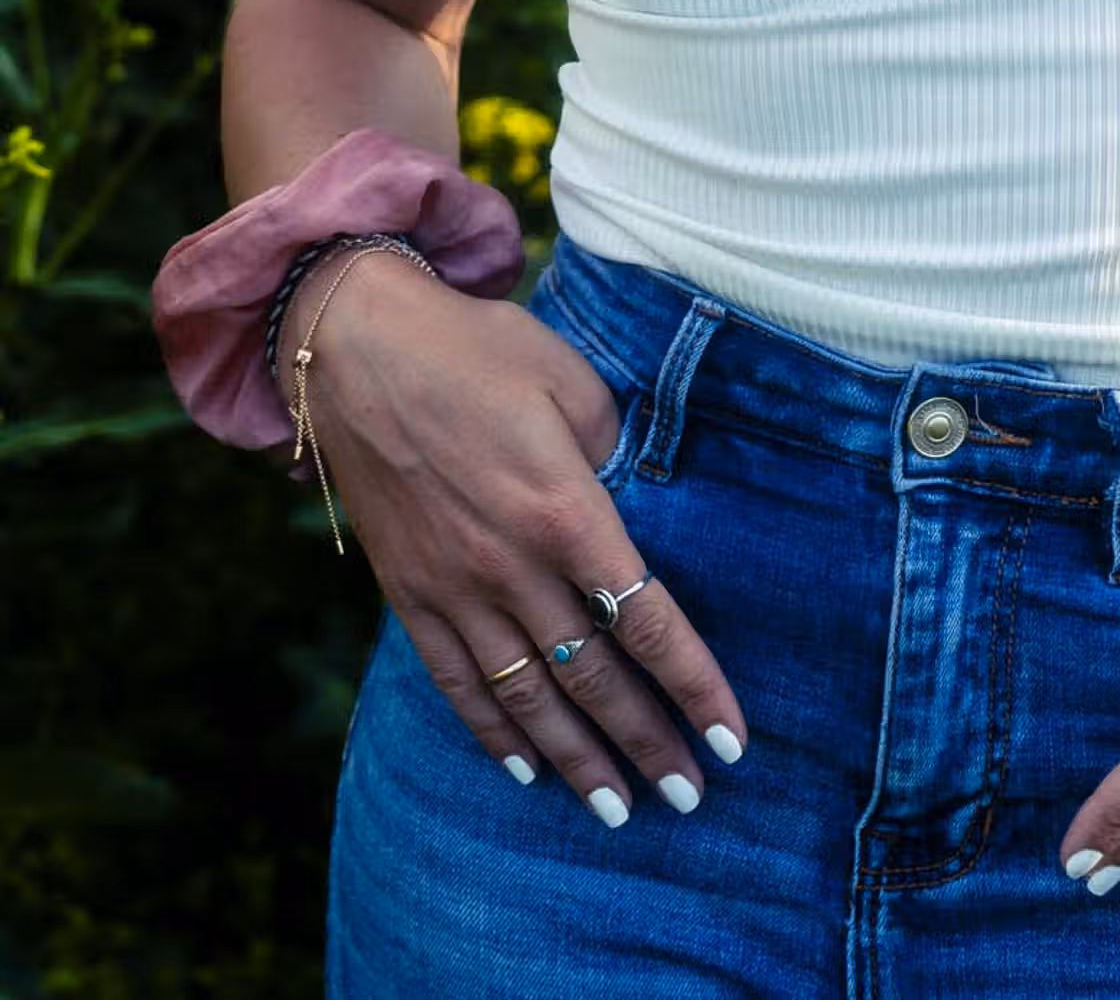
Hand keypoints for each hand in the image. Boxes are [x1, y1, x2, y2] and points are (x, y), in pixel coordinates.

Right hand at [274, 249, 749, 824]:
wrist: (353, 343)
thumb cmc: (475, 348)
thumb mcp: (568, 379)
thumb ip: (612, 451)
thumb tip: (635, 502)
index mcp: (564, 509)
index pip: (646, 619)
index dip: (694, 685)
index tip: (732, 741)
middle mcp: (510, 565)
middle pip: (593, 677)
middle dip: (647, 743)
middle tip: (689, 801)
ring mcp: (454, 586)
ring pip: (528, 698)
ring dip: (576, 760)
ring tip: (617, 811)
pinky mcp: (408, 592)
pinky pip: (456, 682)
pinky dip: (492, 733)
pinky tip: (522, 770)